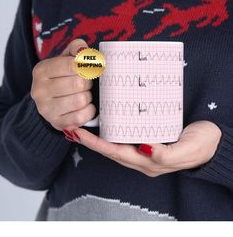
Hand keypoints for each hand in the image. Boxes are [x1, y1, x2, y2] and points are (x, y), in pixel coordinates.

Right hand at [31, 39, 95, 130]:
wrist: (53, 102)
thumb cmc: (63, 77)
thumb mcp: (67, 58)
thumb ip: (76, 48)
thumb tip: (83, 50)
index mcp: (41, 71)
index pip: (72, 65)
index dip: (86, 67)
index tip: (87, 69)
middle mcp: (39, 90)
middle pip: (78, 84)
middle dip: (88, 83)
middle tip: (86, 83)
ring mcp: (46, 109)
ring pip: (80, 100)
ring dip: (88, 97)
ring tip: (84, 94)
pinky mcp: (57, 123)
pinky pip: (81, 117)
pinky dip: (89, 111)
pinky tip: (85, 107)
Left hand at [70, 120, 221, 176]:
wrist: (214, 141)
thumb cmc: (202, 144)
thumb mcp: (188, 149)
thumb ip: (167, 153)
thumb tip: (145, 149)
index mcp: (150, 162)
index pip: (116, 153)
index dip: (96, 144)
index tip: (78, 133)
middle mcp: (143, 158)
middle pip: (111, 150)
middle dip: (91, 141)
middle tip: (72, 127)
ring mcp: (145, 149)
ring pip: (116, 144)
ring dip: (98, 137)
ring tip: (82, 125)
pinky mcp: (149, 139)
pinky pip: (126, 137)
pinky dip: (112, 132)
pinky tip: (107, 124)